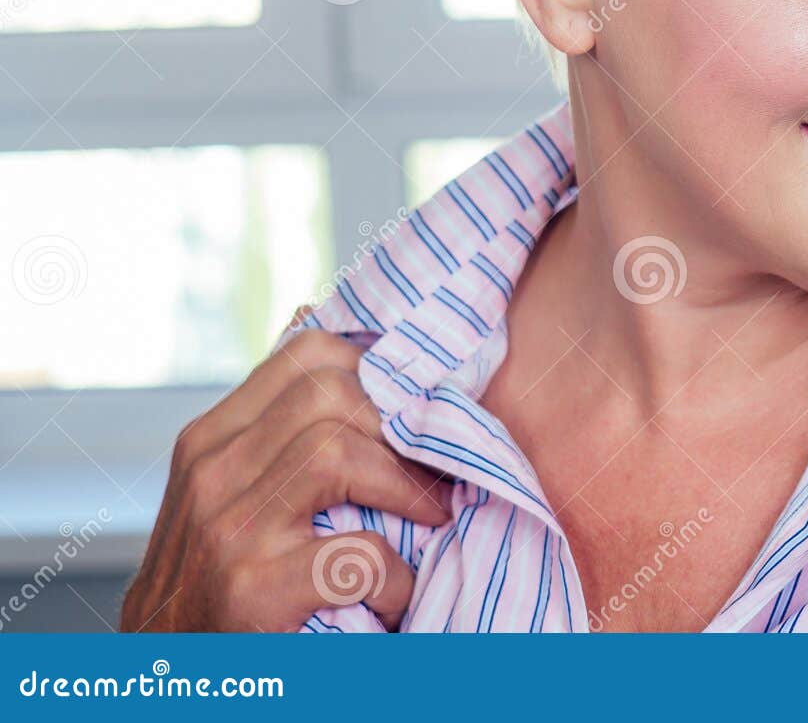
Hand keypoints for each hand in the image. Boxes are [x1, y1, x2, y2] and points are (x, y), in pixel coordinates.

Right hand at [120, 308, 453, 631]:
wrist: (165, 683)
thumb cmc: (217, 584)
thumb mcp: (232, 493)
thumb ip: (278, 427)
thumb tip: (321, 323)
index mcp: (213, 439)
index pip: (309, 353)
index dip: (384, 368)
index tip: (427, 404)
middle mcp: (211, 472)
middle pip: (333, 391)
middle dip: (404, 425)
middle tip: (443, 465)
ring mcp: (226, 530)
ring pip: (340, 452)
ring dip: (408, 488)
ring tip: (434, 519)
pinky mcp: (250, 592)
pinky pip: (352, 555)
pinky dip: (395, 576)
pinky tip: (399, 595)